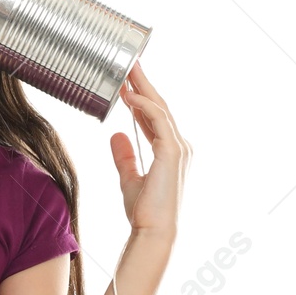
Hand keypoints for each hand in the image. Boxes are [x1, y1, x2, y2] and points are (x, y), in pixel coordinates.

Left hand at [110, 60, 187, 238]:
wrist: (153, 231)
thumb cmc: (144, 212)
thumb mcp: (129, 178)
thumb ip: (124, 156)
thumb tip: (116, 134)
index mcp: (171, 152)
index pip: (155, 117)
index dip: (141, 98)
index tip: (127, 83)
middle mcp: (179, 146)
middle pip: (160, 106)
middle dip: (144, 83)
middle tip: (129, 63)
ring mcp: (178, 147)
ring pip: (160, 108)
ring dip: (143, 87)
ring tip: (127, 70)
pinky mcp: (172, 151)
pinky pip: (158, 119)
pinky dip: (144, 104)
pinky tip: (130, 95)